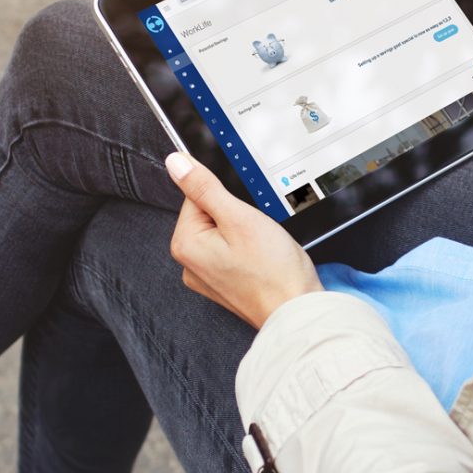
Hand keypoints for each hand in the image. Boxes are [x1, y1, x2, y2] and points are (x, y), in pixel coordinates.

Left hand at [166, 152, 321, 328]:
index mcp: (184, 244)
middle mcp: (189, 263)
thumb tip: (176, 163)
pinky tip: (261, 260)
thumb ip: (204, 187)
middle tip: (256, 234)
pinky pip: (231, 251)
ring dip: (244, 232)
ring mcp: (206, 276)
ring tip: (261, 249)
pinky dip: (248, 250)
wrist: (297, 310)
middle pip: (210, 214)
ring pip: (224, 232)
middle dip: (236, 216)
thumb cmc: (272, 270)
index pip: (197, 196)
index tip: (243, 215)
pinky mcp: (224, 283)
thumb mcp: (237, 217)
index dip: (226, 198)